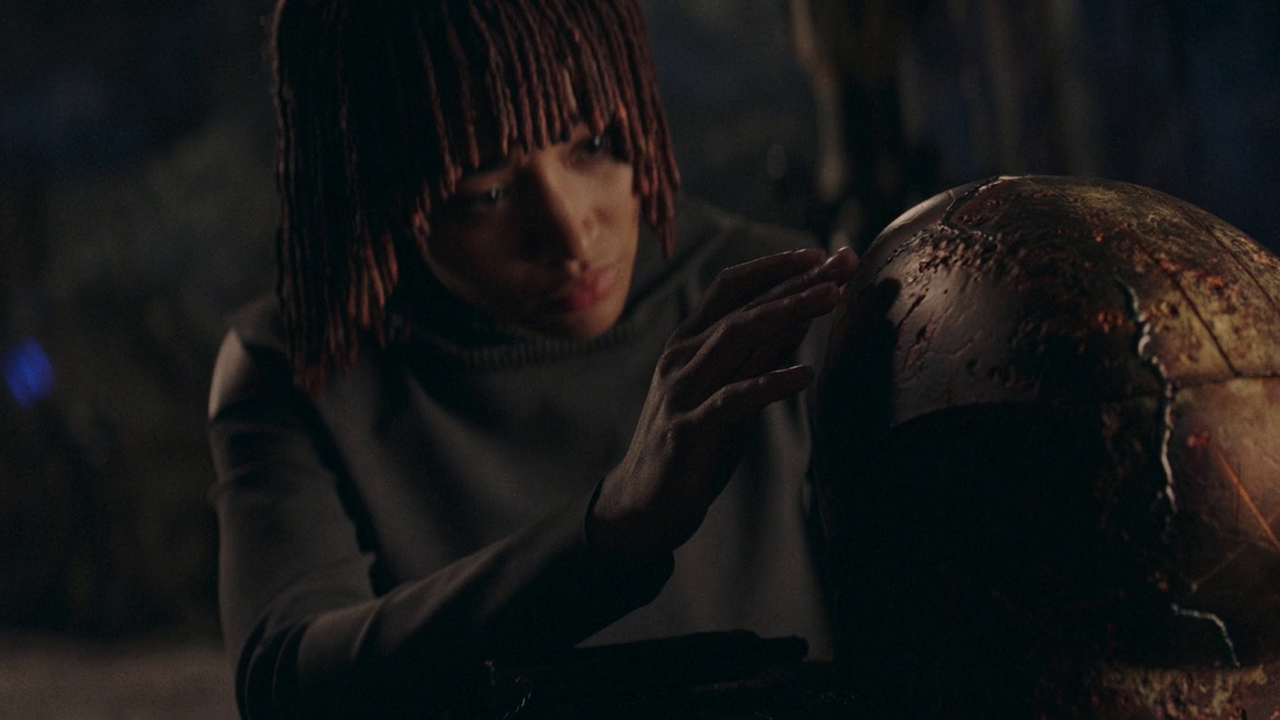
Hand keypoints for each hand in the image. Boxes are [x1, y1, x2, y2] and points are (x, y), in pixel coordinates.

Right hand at [588, 246, 858, 563]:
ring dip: (788, 313)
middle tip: (842, 264)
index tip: (820, 253)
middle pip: (743, 307)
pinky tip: (805, 375)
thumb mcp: (729, 390)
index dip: (774, 266)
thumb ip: (759, 354)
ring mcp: (682, 392)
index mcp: (687, 344)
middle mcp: (681, 358)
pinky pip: (733, 399)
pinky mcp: (688, 431)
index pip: (729, 287)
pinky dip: (770, 383)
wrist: (642, 505)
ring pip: (736, 338)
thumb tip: (802, 317)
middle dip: (795, 282)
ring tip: (832, 298)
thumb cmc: (692, 445)